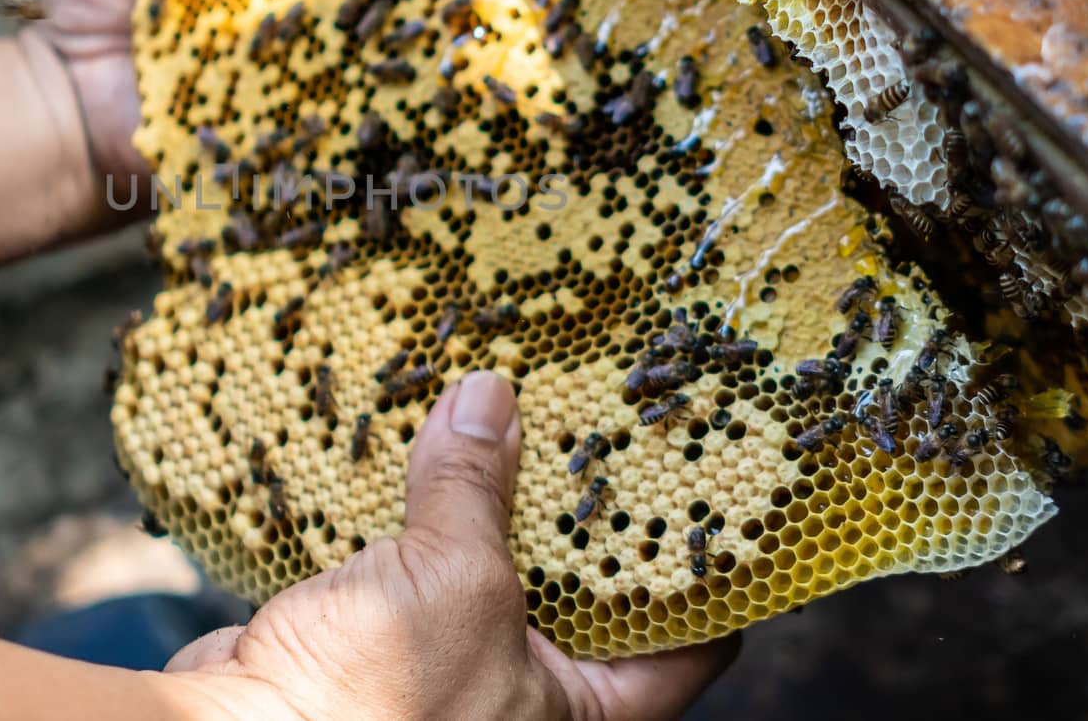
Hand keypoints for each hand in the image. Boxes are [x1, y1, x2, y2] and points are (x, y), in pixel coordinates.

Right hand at [167, 372, 737, 720]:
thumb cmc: (368, 702)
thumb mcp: (453, 582)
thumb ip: (474, 489)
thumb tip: (488, 397)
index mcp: (577, 709)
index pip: (688, 644)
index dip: (708, 568)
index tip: (718, 488)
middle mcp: (525, 685)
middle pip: (586, 583)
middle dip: (585, 500)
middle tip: (602, 418)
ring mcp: (454, 654)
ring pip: (496, 557)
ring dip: (495, 490)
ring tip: (513, 407)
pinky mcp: (388, 628)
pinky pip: (424, 553)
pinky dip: (425, 500)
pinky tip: (426, 439)